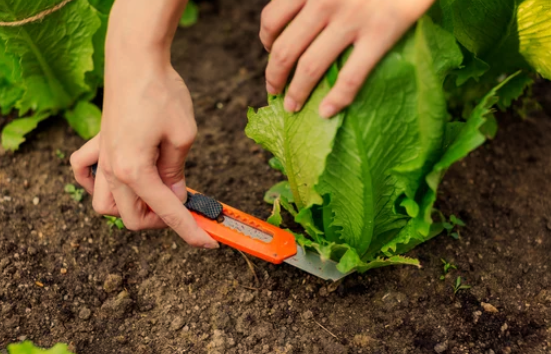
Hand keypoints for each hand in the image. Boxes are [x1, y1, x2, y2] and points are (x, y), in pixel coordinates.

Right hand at [70, 60, 217, 249]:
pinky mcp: (99, 143)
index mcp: (134, 171)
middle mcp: (111, 170)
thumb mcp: (183, 136)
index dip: (190, 231)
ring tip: (157, 196)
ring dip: (131, 209)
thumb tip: (175, 196)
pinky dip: (97, 183)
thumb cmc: (162, 93)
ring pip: (105, 205)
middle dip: (162, 222)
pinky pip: (84, 173)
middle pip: (131, 219)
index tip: (208, 241)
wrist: (136, 59)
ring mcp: (101, 157)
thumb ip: (176, 172)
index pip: (167, 212)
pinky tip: (118, 178)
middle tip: (186, 208)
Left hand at [260, 0, 434, 117]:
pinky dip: (336, 99)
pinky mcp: (381, 32)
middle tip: (274, 89)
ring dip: (296, 92)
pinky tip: (327, 112)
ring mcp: (352, 18)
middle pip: (284, 49)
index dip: (265, 41)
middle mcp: (324, 1)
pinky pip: (351, 76)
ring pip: (310, 67)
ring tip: (292, 106)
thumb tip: (304, 17)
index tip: (269, 52)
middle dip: (274, 75)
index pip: (272, 19)